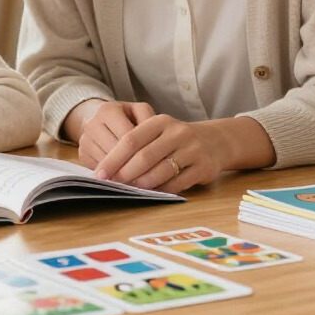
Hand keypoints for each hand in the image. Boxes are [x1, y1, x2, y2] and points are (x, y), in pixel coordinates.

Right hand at [71, 100, 155, 168]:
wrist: (101, 120)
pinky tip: (123, 176)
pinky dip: (111, 174)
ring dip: (122, 172)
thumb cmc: (126, 117)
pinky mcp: (81, 154)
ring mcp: (84, 140)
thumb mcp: (140, 111)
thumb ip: (149, 120)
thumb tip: (153, 140)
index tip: (156, 162)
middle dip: (132, 163)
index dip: (142, 151)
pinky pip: (98, 169)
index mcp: (107, 110)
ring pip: (106, 162)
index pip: (127, 136)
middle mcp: (91, 124)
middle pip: (115, 151)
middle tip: (149, 174)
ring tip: (138, 177)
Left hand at [93, 115, 225, 193]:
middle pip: (144, 156)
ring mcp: (192, 150)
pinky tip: (151, 193)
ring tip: (130, 190)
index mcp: (160, 121)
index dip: (113, 158)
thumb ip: (137, 146)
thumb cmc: (175, 140)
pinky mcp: (203, 167)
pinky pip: (177, 183)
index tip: (100, 173)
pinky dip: (161, 190)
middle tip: (112, 184)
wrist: (214, 142)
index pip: (130, 140)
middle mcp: (177, 133)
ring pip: (161, 171)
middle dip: (125, 173)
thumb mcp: (158, 133)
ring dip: (142, 184)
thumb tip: (109, 170)